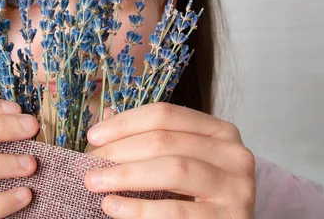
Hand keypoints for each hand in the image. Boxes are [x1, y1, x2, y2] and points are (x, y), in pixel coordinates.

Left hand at [84, 102, 254, 217]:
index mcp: (219, 131)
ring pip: (173, 170)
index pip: (166, 114)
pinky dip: (139, 209)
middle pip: (166, 141)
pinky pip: (176, 211)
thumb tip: (106, 118)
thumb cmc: (196, 198)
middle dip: (119, 151)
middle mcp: (233, 154)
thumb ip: (147, 141)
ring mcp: (236, 187)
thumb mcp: (177, 162)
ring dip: (125, 175)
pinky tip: (113, 206)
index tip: (93, 136)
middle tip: (87, 165)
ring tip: (94, 183)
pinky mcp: (229, 218)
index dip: (125, 123)